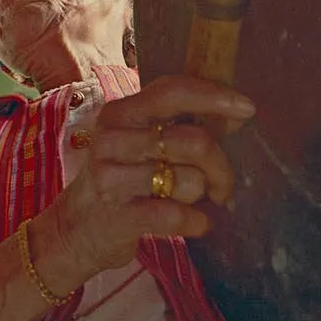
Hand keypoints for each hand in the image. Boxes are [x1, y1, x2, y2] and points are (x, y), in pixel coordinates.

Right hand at [36, 76, 254, 287]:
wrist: (73, 229)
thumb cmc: (119, 179)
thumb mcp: (137, 142)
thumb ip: (178, 124)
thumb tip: (236, 112)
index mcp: (119, 113)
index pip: (172, 91)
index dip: (214, 96)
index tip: (248, 108)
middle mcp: (111, 140)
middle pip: (193, 141)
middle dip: (221, 167)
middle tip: (222, 186)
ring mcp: (110, 178)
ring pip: (189, 181)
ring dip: (203, 196)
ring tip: (193, 202)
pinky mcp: (117, 217)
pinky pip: (177, 217)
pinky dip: (197, 223)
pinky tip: (195, 223)